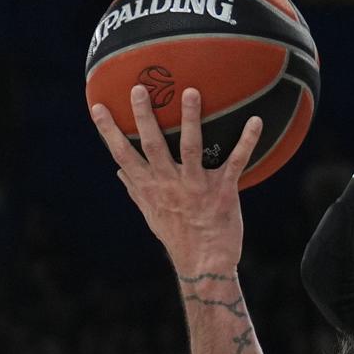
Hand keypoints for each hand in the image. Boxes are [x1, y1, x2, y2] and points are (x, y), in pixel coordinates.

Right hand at [89, 85, 260, 274]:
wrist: (205, 264)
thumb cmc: (178, 238)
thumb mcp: (151, 215)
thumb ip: (136, 190)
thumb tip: (119, 172)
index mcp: (151, 187)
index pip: (123, 154)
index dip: (109, 130)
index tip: (98, 106)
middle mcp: (170, 183)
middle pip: (153, 144)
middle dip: (144, 116)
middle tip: (139, 88)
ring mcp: (196, 185)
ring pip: (191, 146)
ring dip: (191, 118)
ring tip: (191, 92)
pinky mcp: (223, 190)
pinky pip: (236, 161)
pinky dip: (247, 141)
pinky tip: (256, 121)